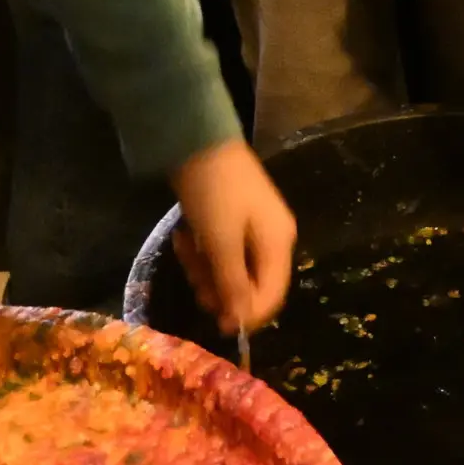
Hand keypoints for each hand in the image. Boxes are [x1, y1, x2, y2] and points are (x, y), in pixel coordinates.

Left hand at [171, 138, 296, 332]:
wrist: (195, 139)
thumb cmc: (213, 192)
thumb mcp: (221, 242)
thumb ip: (232, 285)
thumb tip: (238, 325)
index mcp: (279, 244)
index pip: (271, 297)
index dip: (245, 315)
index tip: (214, 321)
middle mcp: (272, 240)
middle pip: (250, 286)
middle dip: (219, 289)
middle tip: (193, 279)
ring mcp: (252, 230)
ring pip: (231, 271)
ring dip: (204, 270)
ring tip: (185, 248)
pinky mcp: (231, 222)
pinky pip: (219, 252)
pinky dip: (201, 252)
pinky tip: (185, 237)